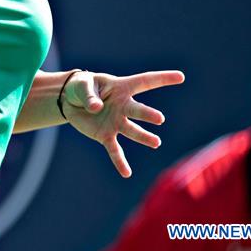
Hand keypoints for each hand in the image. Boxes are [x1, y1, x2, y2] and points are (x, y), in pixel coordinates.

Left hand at [61, 70, 184, 177]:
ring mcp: (116, 122)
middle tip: (159, 118)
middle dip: (147, 114)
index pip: (145, 81)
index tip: (181, 77)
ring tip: (156, 142)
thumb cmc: (81, 87)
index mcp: (121, 88)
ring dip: (143, 136)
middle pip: (137, 110)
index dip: (162, 78)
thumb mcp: (83, 85)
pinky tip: (126, 173)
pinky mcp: (106, 136)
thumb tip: (96, 108)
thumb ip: (89, 96)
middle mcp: (123, 106)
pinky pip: (115, 150)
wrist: (70, 101)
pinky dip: (120, 162)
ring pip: (132, 130)